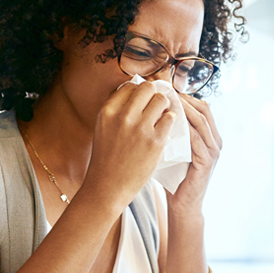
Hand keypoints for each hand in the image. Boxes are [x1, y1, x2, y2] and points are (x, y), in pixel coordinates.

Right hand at [83, 81, 175, 209]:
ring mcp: (140, 128)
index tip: (142, 102)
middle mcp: (123, 116)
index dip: (139, 92)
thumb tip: (136, 91)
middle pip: (147, 88)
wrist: (108, 187)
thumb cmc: (106, 159)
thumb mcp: (103, 128)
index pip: (129, 86)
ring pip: (162, 100)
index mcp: (108, 111)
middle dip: (154, 94)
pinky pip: (170, 119)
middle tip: (156, 106)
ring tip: (162, 116)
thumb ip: (117, 110)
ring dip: (164, 106)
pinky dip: (170, 121)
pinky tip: (165, 129)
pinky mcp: (155, 141)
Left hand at [170, 94, 221, 212]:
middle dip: (185, 99)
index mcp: (210, 137)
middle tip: (166, 91)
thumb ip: (172, 132)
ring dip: (184, 110)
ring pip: (201, 122)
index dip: (186, 96)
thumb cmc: (175, 177)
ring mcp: (213, 152)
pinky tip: (170, 123)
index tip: (167, 89)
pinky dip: (184, 129)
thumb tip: (154, 111)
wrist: (183, 205)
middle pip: (204, 110)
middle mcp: (216, 142)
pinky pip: (196, 140)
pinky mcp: (207, 162)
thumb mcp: (175, 150)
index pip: (202, 107)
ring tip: (166, 102)